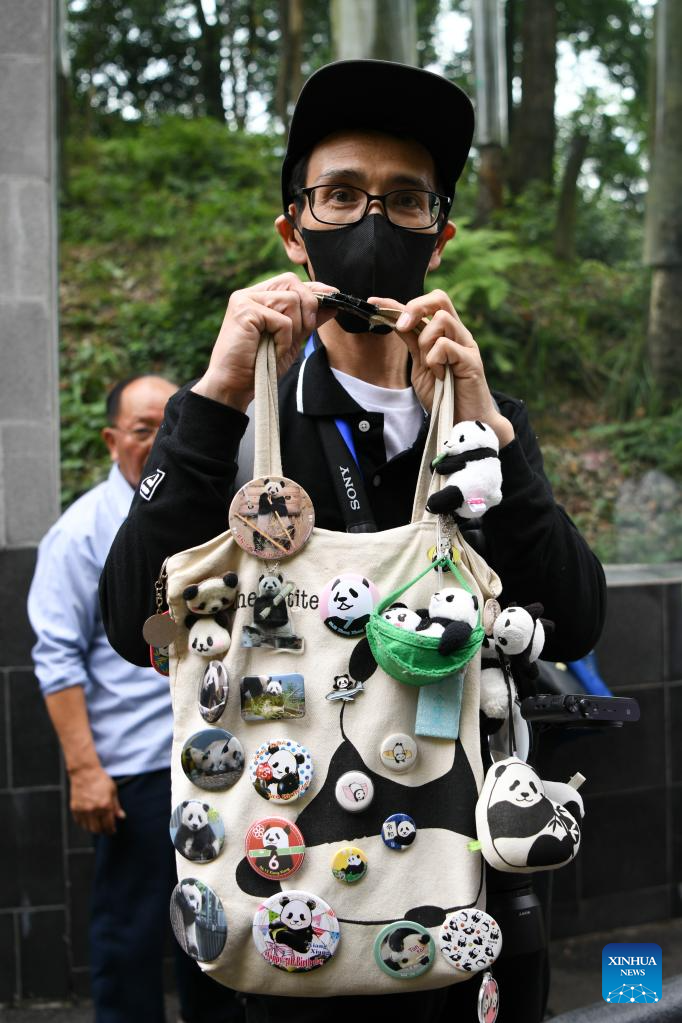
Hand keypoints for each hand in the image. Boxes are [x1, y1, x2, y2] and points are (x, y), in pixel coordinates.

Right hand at [69, 763, 125, 834]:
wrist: (85, 773)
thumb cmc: (100, 780)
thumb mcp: (113, 791)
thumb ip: (116, 806)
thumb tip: (121, 817)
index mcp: (105, 805)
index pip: (108, 825)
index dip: (111, 830)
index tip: (112, 831)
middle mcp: (93, 810)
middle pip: (98, 830)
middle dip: (103, 832)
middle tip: (106, 830)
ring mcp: (83, 810)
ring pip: (88, 828)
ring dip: (94, 829)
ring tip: (98, 826)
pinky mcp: (75, 809)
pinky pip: (80, 823)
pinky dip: (85, 825)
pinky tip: (89, 821)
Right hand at [192, 273, 337, 410]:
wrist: (235, 385)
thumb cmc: (259, 365)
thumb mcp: (290, 340)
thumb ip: (307, 320)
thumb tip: (332, 304)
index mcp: (259, 297)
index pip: (291, 282)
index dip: (314, 288)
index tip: (334, 296)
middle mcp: (250, 294)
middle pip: (292, 283)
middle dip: (308, 306)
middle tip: (302, 332)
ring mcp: (245, 300)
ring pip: (291, 300)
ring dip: (294, 328)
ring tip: (279, 345)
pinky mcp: (244, 311)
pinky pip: (282, 319)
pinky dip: (284, 339)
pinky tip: (272, 350)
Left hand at [369, 290, 514, 447]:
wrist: (464, 423)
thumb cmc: (445, 397)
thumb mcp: (421, 367)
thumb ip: (412, 344)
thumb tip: (395, 321)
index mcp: (445, 334)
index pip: (424, 306)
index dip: (396, 302)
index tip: (373, 304)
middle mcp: (458, 334)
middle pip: (439, 298)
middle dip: (415, 308)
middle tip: (402, 326)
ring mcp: (466, 345)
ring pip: (442, 319)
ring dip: (426, 341)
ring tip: (430, 365)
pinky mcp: (472, 360)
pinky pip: (446, 345)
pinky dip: (435, 360)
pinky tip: (440, 376)